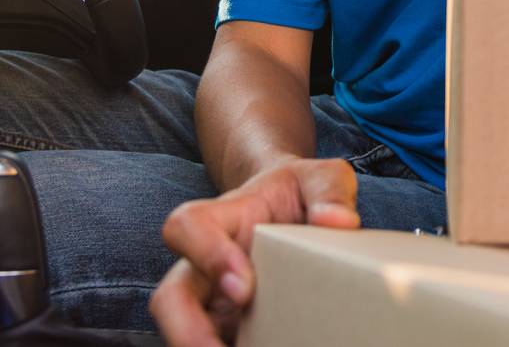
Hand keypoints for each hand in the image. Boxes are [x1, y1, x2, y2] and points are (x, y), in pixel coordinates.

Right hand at [150, 157, 360, 345]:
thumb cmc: (302, 193)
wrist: (295, 211)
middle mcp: (206, 263)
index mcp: (223, 217)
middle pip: (170, 298)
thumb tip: (339, 222)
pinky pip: (219, 342)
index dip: (205, 255)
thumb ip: (330, 191)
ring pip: (184, 331)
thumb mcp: (323, 177)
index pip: (188, 227)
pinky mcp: (229, 326)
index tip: (244, 287)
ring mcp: (213, 300)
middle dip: (187, 331)